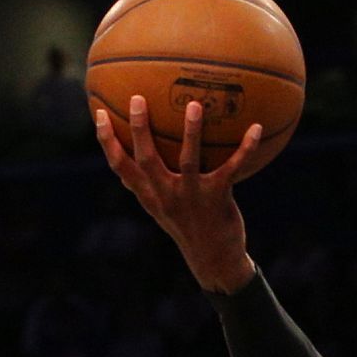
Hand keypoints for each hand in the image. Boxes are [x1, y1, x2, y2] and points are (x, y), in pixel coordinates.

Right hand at [95, 95, 261, 292]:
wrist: (213, 258)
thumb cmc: (187, 226)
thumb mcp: (161, 208)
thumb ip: (146, 186)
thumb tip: (126, 168)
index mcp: (149, 194)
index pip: (120, 166)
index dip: (107, 140)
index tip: (100, 113)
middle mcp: (165, 194)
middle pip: (146, 158)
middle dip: (140, 128)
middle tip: (138, 98)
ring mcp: (191, 196)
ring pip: (188, 159)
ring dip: (191, 131)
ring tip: (195, 104)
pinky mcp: (218, 197)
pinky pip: (232, 167)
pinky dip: (246, 148)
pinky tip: (256, 128)